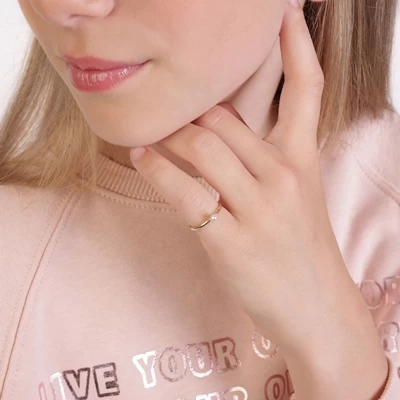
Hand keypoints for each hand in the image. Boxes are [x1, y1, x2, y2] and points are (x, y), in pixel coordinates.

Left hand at [129, 0, 360, 352]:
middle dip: (190, 109)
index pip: (307, 90)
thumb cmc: (300, 248)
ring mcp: (259, 207)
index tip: (284, 14)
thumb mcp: (296, 195)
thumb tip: (218, 133)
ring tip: (146, 131)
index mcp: (303, 160)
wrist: (315, 304)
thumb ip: (265, 160)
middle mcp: (283, 175)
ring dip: (168, 134)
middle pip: (225, 117)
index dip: (297, 47)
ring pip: (202, 145)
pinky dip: (157, 170)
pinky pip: (184, 191)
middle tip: (164, 107)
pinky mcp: (231, 240)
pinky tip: (142, 157)